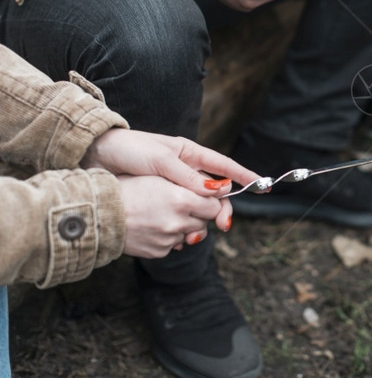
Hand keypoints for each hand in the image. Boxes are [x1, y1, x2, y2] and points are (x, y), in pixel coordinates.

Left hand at [82, 129, 257, 245]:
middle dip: (222, 208)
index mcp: (189, 154)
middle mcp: (185, 170)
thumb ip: (188, 177)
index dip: (244, 176)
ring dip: (202, 220)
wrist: (95, 155)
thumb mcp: (160, 161)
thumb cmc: (128, 151)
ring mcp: (173, 185)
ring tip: (199, 233)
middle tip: (224, 225)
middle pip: (214, 191)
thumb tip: (218, 190)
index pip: (224, 166)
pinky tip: (183, 235)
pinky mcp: (159, 198)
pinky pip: (180, 213)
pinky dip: (184, 224)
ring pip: (198, 205)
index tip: (263, 185)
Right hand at [118, 175, 225, 257]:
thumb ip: (190, 183)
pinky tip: (152, 226)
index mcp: (181, 199)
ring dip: (184, 226)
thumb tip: (218, 189)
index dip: (211, 201)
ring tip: (164, 214)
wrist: (99, 212)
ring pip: (190, 234)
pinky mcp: (159, 251)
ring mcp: (169, 239)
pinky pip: (173, 245)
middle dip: (198, 214)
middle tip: (181, 205)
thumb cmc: (128, 188)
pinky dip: (168, 237)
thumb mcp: (160, 177)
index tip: (206, 199)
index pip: (215, 206)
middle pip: (204, 222)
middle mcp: (178, 222)